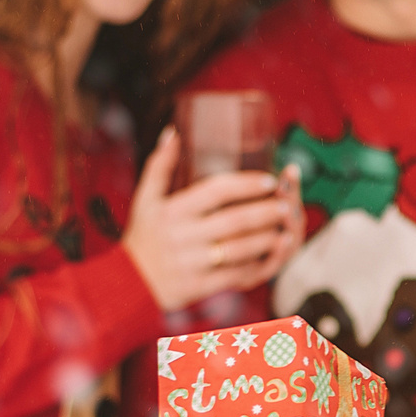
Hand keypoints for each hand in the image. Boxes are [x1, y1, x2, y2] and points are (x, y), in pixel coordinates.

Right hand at [120, 130, 305, 311]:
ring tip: (286, 228)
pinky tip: (271, 256)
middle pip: (235, 220)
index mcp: (173, 210)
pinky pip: (235, 275)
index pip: (216, 191)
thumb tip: (172, 132)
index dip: (246, 184)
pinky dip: (257, 266)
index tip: (269, 181)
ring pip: (240, 249)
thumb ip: (160, 165)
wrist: (129, 283)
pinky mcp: (200, 285)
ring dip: (267, 238)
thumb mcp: (144, 198)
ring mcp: (193, 261)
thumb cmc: (143, 236)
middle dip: (265, 212)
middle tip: (286, 204)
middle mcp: (183, 234)